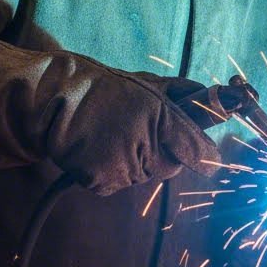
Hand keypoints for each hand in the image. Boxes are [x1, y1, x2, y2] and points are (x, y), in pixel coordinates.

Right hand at [53, 69, 220, 194]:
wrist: (53, 99)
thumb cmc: (102, 89)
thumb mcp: (147, 83)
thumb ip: (183, 92)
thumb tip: (213, 97)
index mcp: (161, 117)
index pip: (196, 150)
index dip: (205, 157)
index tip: (209, 160)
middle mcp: (146, 145)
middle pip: (169, 167)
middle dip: (161, 154)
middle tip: (139, 132)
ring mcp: (124, 167)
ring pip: (142, 176)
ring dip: (133, 163)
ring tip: (110, 137)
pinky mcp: (103, 182)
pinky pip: (117, 183)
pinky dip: (109, 172)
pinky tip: (95, 150)